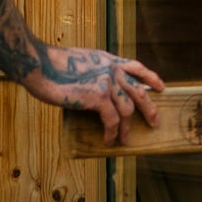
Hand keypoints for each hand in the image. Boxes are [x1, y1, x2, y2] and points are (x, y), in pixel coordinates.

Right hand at [23, 46, 164, 145]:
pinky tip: (108, 141)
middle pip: (139, 92)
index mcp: (108, 60)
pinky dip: (111, 133)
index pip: (137, 67)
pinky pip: (112, 120)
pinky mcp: (99, 97)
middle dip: (149, 109)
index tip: (161, 87)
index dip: (150, 78)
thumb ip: (95, 72)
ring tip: (124, 140)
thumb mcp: (81, 62)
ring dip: (126, 128)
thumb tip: (101, 91)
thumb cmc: (52, 66)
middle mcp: (112, 70)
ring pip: (127, 110)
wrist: (41, 65)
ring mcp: (107, 83)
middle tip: (154, 122)